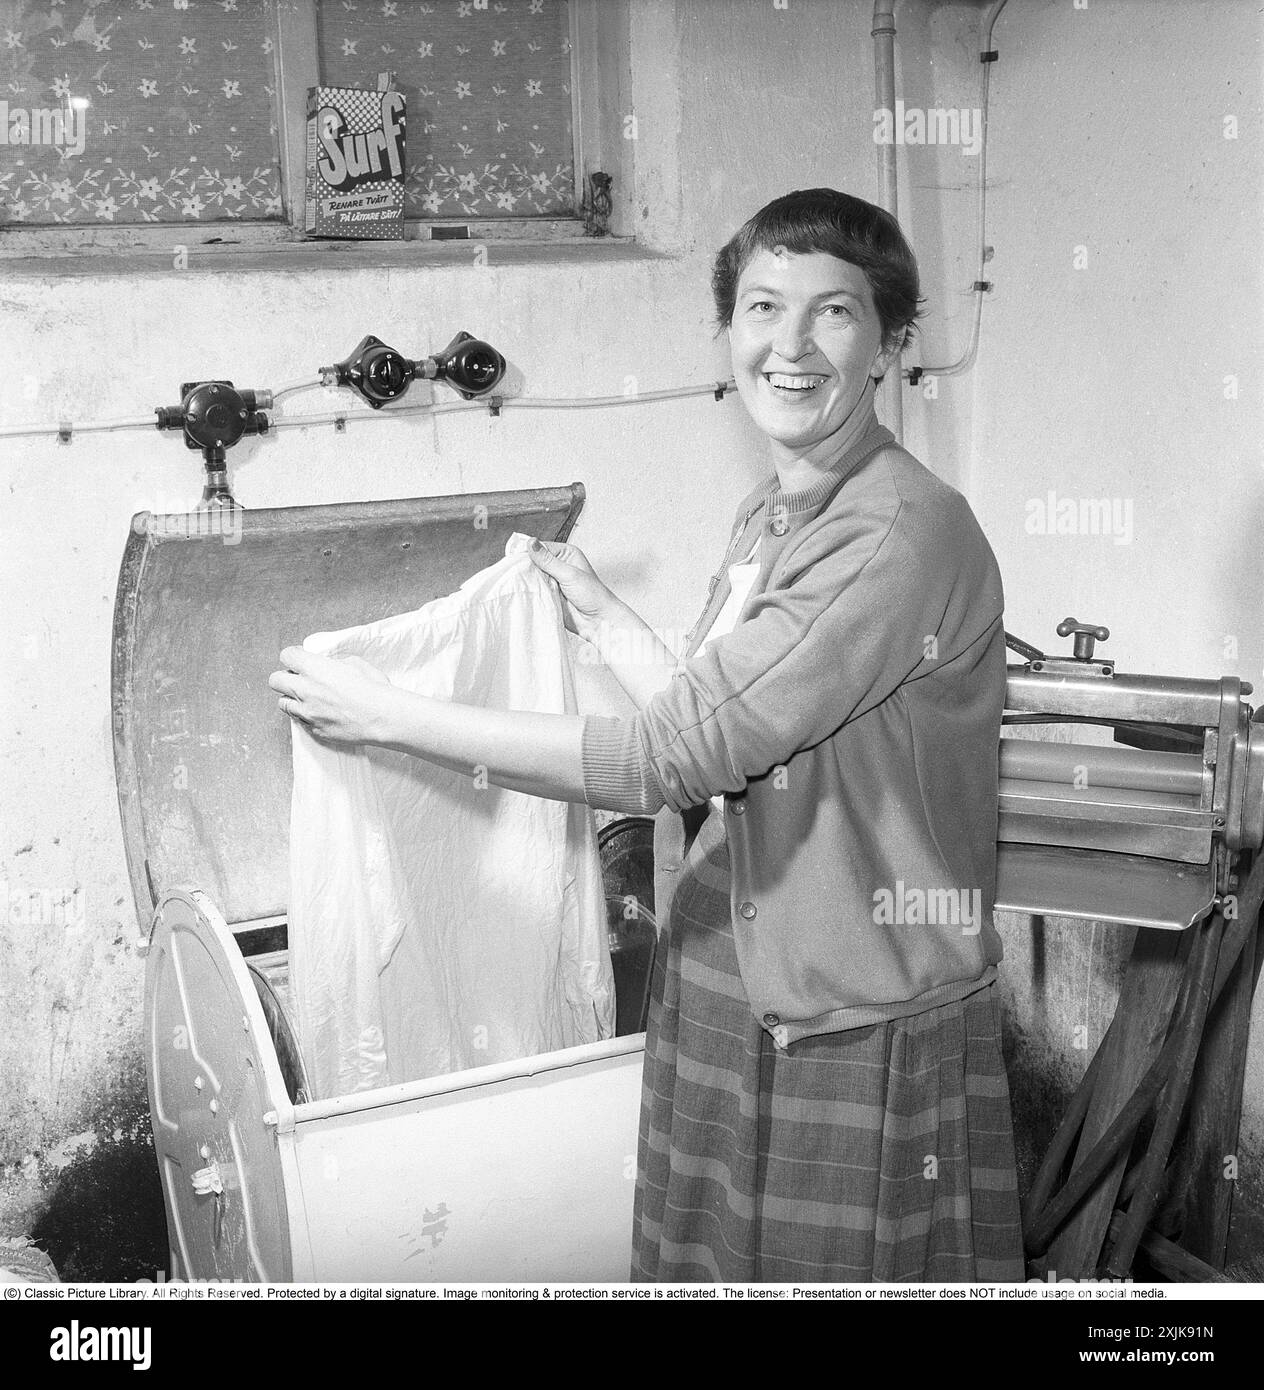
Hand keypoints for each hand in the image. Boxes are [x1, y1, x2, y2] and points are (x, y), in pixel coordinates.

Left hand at [269, 647, 394, 744]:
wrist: (383, 718)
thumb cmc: (374, 690)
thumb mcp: (355, 663)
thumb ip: (333, 664)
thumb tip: (327, 667)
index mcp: (313, 668)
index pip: (286, 655)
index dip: (293, 656)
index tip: (299, 659)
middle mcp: (304, 690)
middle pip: (275, 680)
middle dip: (285, 677)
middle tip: (298, 679)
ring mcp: (307, 712)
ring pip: (283, 703)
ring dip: (292, 698)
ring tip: (308, 698)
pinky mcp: (314, 729)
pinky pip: (300, 720)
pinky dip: (306, 715)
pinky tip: (322, 712)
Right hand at [527, 538, 618, 639]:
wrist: (597, 621)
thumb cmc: (593, 595)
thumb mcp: (569, 574)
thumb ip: (548, 560)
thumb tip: (532, 543)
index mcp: (566, 554)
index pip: (542, 547)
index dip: (529, 551)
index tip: (516, 557)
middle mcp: (559, 565)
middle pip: (534, 561)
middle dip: (527, 567)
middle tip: (518, 572)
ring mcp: (552, 580)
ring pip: (532, 576)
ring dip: (528, 580)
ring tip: (523, 583)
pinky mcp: (548, 594)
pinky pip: (534, 590)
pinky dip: (530, 591)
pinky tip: (527, 592)